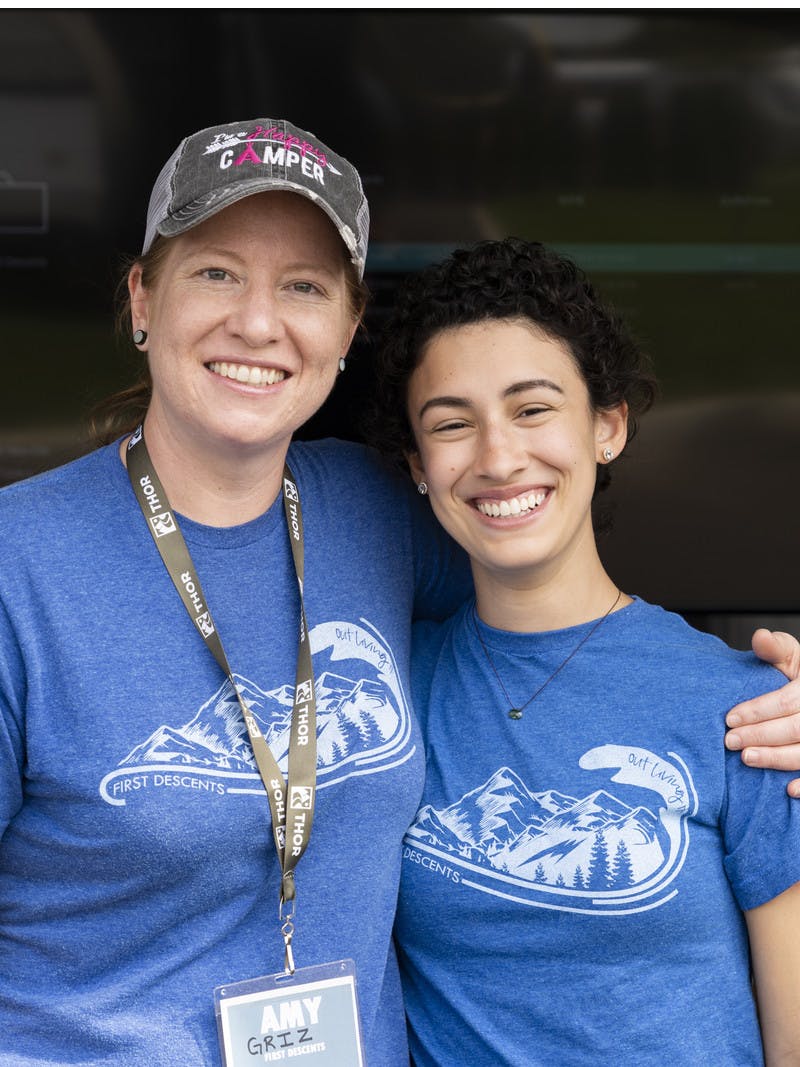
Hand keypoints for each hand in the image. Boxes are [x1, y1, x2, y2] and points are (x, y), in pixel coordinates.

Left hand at [725, 629, 799, 796]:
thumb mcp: (793, 657)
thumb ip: (776, 649)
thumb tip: (759, 637)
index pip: (786, 701)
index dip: (757, 711)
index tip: (729, 718)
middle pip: (795, 728)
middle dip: (760, 736)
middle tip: (730, 742)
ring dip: (777, 759)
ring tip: (747, 759)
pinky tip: (787, 790)